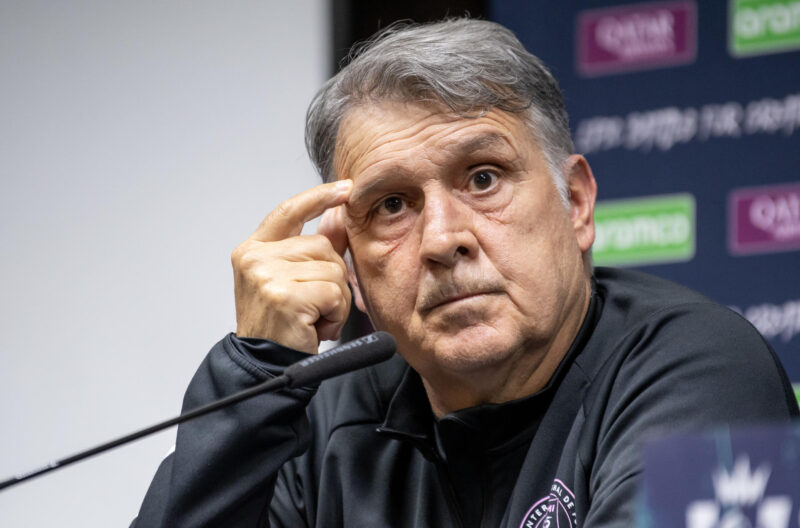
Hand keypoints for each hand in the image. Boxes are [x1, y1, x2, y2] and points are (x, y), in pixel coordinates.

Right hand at [231, 180, 352, 352]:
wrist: (266, 366)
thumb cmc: (281, 326)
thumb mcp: (294, 281)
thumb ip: (316, 247)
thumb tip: (340, 214)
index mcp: (253, 250)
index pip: (289, 210)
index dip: (319, 197)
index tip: (345, 188)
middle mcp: (255, 258)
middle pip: (323, 245)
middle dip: (332, 277)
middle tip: (314, 306)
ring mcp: (267, 276)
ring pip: (333, 269)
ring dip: (335, 298)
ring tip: (314, 318)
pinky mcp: (285, 296)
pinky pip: (334, 292)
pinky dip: (335, 313)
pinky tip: (316, 327)